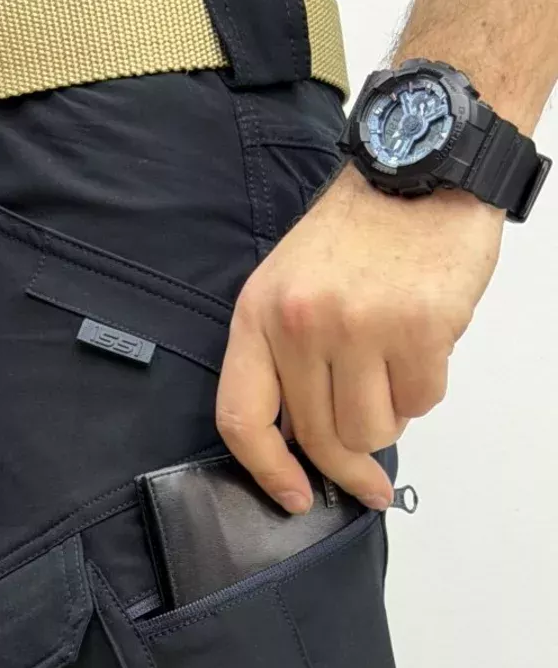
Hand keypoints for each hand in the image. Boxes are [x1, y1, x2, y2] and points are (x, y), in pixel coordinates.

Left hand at [216, 164, 504, 511]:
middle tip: (369, 485)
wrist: (420, 169)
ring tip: (393, 376)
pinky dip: (424, 390)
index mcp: (258, 316)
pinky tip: (421, 350)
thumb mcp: (289, 288)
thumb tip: (303, 445)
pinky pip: (422, 401)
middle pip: (319, 437)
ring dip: (389, 421)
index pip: (243, 419)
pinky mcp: (419, 328)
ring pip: (372, 430)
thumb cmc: (355, 235)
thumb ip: (283, 363)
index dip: (268, 472)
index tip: (295, 498)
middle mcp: (302, 324)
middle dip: (347, 467)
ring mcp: (361, 326)